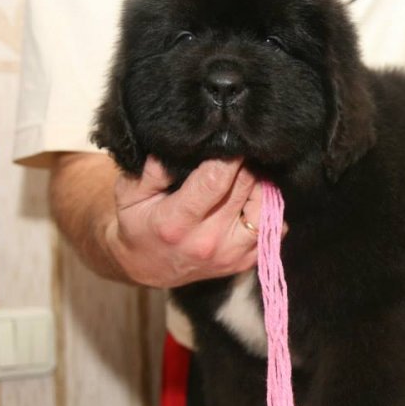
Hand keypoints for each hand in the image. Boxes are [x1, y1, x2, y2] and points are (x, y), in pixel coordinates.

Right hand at [106, 156, 263, 287]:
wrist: (148, 268)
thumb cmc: (138, 224)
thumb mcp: (130, 195)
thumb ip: (151, 171)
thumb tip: (176, 146)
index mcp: (177, 222)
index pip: (215, 181)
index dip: (228, 156)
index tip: (231, 138)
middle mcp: (208, 241)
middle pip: (244, 188)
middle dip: (245, 163)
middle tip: (240, 149)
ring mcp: (231, 254)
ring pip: (266, 207)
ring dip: (260, 184)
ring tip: (247, 173)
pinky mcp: (245, 261)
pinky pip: (274, 228)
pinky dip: (269, 208)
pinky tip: (254, 196)